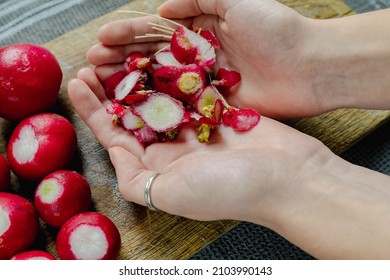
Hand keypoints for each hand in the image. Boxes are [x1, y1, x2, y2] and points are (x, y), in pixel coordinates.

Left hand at [67, 68, 331, 225]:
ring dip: (135, 75)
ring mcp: (195, 125)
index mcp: (158, 167)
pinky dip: (168, 70)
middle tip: (92, 62)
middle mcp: (173, 146)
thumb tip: (114, 154)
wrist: (286, 176)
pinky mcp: (216, 108)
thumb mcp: (171, 196)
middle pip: (133, 113)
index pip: (116, 136)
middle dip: (110, 88)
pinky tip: (152, 54)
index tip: (78, 84)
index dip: (94, 111)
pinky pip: (186, 85)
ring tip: (116, 53)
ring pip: (157, 95)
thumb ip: (135, 180)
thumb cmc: (229, 190)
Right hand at [87, 0, 326, 118]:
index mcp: (202, 30)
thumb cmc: (277, 31)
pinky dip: (156, 105)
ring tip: (102, 83)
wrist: (309, 68)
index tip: (102, 38)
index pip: (156, 30)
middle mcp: (198, 57)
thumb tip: (163, 6)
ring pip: (159, 82)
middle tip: (92, 64)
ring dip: (130, 82)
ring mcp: (203, 83)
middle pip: (152, 56)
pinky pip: (179, 104)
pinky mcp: (212, 106)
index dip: (128, 33)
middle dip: (121, 58)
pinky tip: (133, 107)